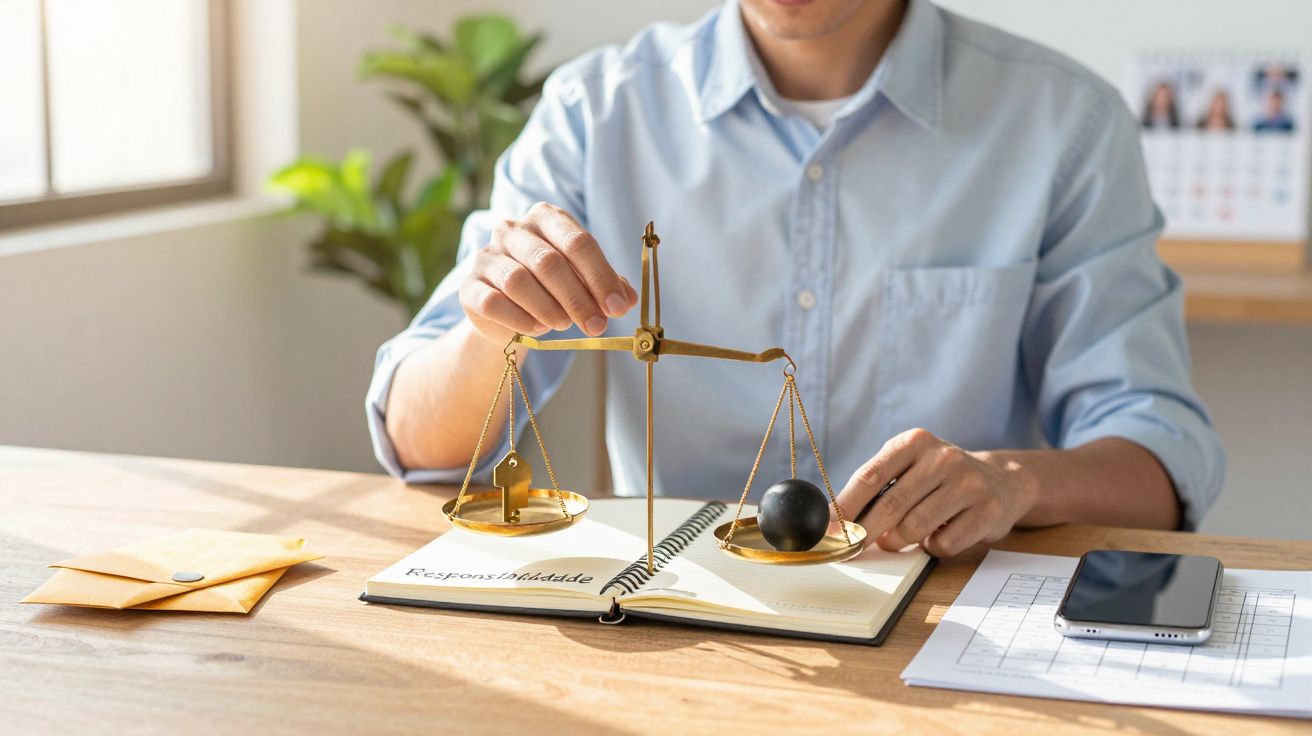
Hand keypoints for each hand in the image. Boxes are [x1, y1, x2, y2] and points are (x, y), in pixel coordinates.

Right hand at [460, 202, 637, 344]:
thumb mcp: (583, 282)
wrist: (506, 313)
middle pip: (549, 262)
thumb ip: (607, 286)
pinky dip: (520, 319)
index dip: (601, 277)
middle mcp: (513, 229)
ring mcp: (488, 256)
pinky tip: (536, 329)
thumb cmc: (551, 289)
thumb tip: (628, 299)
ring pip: (519, 280)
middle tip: (596, 326)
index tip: (617, 307)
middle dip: (578, 298)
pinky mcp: (469, 286)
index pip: (578, 242)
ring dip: (549, 308)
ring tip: (564, 325)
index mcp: (547, 218)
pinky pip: (494, 302)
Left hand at [835, 428, 1038, 556]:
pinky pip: (943, 544)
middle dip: (865, 533)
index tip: (828, 529)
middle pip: (890, 505)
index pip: (870, 476)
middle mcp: (943, 458)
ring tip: (897, 538)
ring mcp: (968, 484)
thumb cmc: (940, 478)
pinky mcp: (987, 511)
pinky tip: (937, 535)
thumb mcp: (909, 467)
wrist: (1002, 480)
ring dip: (898, 541)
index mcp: (915, 442)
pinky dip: (931, 547)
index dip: (845, 506)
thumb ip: (876, 487)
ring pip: (914, 528)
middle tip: (851, 548)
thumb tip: (836, 520)